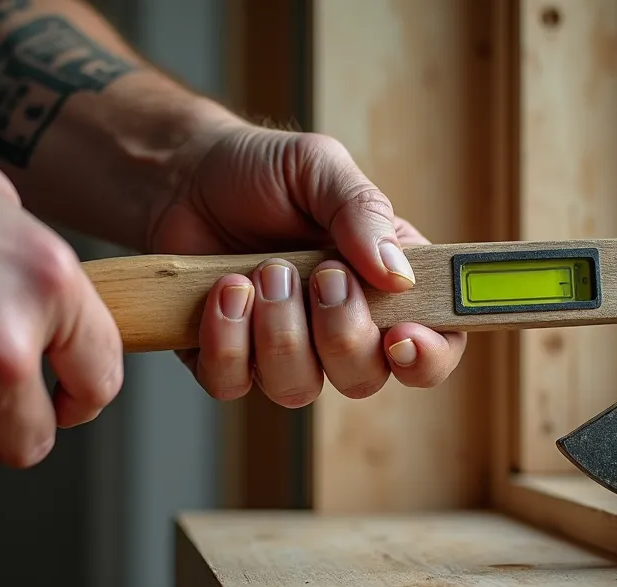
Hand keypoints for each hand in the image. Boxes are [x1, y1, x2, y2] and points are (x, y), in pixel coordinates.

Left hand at [146, 122, 466, 406]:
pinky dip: (227, 339)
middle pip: (365, 379)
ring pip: (298, 389)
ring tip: (260, 274)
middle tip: (319, 274)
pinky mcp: (228, 359)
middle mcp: (339, 328)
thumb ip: (363, 212)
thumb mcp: (320, 167)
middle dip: (340, 332)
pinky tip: (222, 289)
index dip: (428, 356)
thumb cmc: (261, 171)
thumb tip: (399, 277)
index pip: (434, 344)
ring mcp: (283, 351)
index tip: (402, 336)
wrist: (183, 176)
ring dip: (280, 333)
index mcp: (385, 285)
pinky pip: (233, 383)